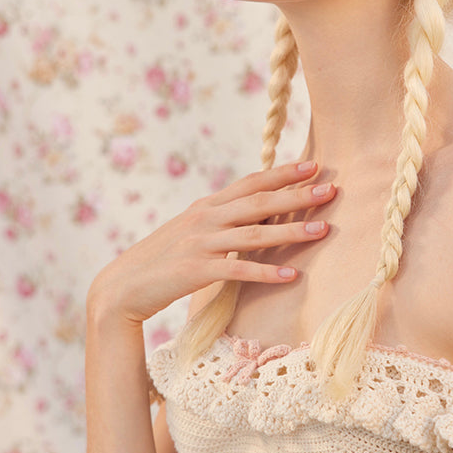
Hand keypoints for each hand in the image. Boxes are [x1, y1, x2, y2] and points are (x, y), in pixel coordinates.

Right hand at [87, 160, 335, 325]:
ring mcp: (201, 243)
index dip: (283, 173)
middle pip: (259, 202)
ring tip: (323, 230)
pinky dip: (266, 272)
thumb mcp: (193, 229)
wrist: (122, 286)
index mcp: (207, 205)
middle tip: (331, 190)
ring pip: (255, 234)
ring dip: (292, 231)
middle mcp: (206, 217)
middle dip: (297, 195)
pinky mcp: (196, 271)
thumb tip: (257, 211)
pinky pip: (238, 270)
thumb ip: (223, 218)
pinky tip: (291, 276)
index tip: (314, 166)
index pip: (251, 182)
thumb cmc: (163, 259)